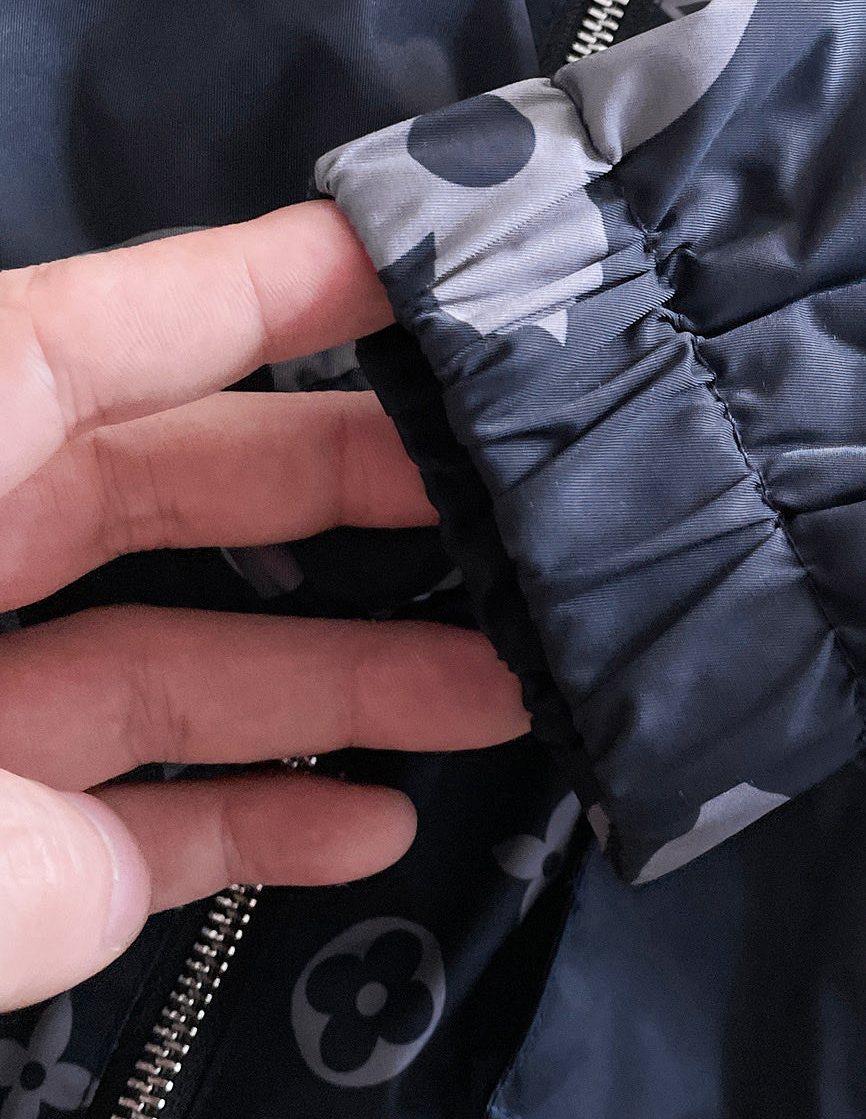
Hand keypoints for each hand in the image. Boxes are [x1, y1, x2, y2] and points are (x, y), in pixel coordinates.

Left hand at [0, 203, 527, 1009]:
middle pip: (172, 478)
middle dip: (361, 473)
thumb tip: (95, 875)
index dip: (265, 282)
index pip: (96, 337)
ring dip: (353, 669)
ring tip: (512, 678)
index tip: (423, 244)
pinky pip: (139, 814)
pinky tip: (378, 820)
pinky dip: (258, 814)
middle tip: (517, 466)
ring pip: (182, 657)